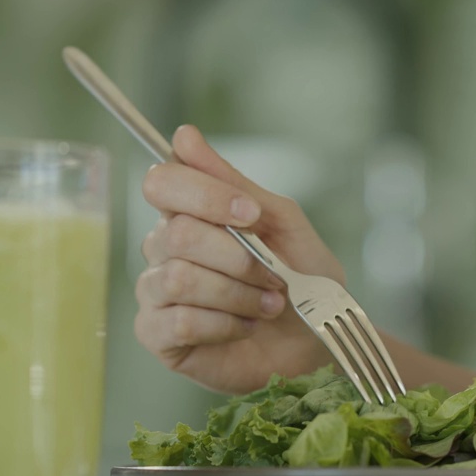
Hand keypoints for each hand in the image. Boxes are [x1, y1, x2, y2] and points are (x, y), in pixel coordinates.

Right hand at [135, 125, 338, 392]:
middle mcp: (164, 249)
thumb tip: (183, 135)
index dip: (206, 195)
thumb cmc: (302, 278)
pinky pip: (179, 322)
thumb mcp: (281, 222)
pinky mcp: (158, 336)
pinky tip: (244, 327)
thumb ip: (233, 182)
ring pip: (180, 278)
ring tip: (268, 304)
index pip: (163, 182)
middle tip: (275, 276)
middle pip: (177, 233)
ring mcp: (156, 293)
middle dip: (239, 257)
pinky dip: (225, 324)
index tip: (252, 214)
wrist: (318, 339)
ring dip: (238, 293)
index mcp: (189, 213)